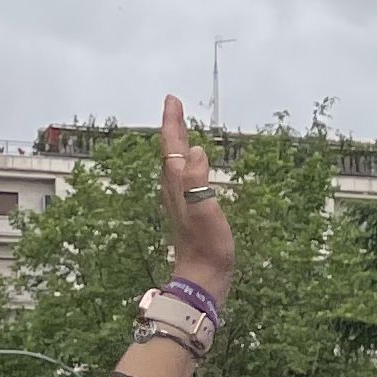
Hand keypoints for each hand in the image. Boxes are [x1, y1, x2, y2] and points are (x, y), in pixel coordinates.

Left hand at [155, 94, 235, 298]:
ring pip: (174, 162)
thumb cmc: (207, 245)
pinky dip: (184, 160)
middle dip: (172, 128)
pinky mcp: (187, 209)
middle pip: (169, 151)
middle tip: (175, 106)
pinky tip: (190, 163)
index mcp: (177, 185)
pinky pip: (182, 175)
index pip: (171, 147)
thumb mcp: (204, 211)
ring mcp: (179, 200)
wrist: (203, 275)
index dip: (172, 123)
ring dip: (176, 143)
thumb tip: (194, 150)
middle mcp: (174, 189)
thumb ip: (196, 181)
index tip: (172, 100)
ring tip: (180, 127)